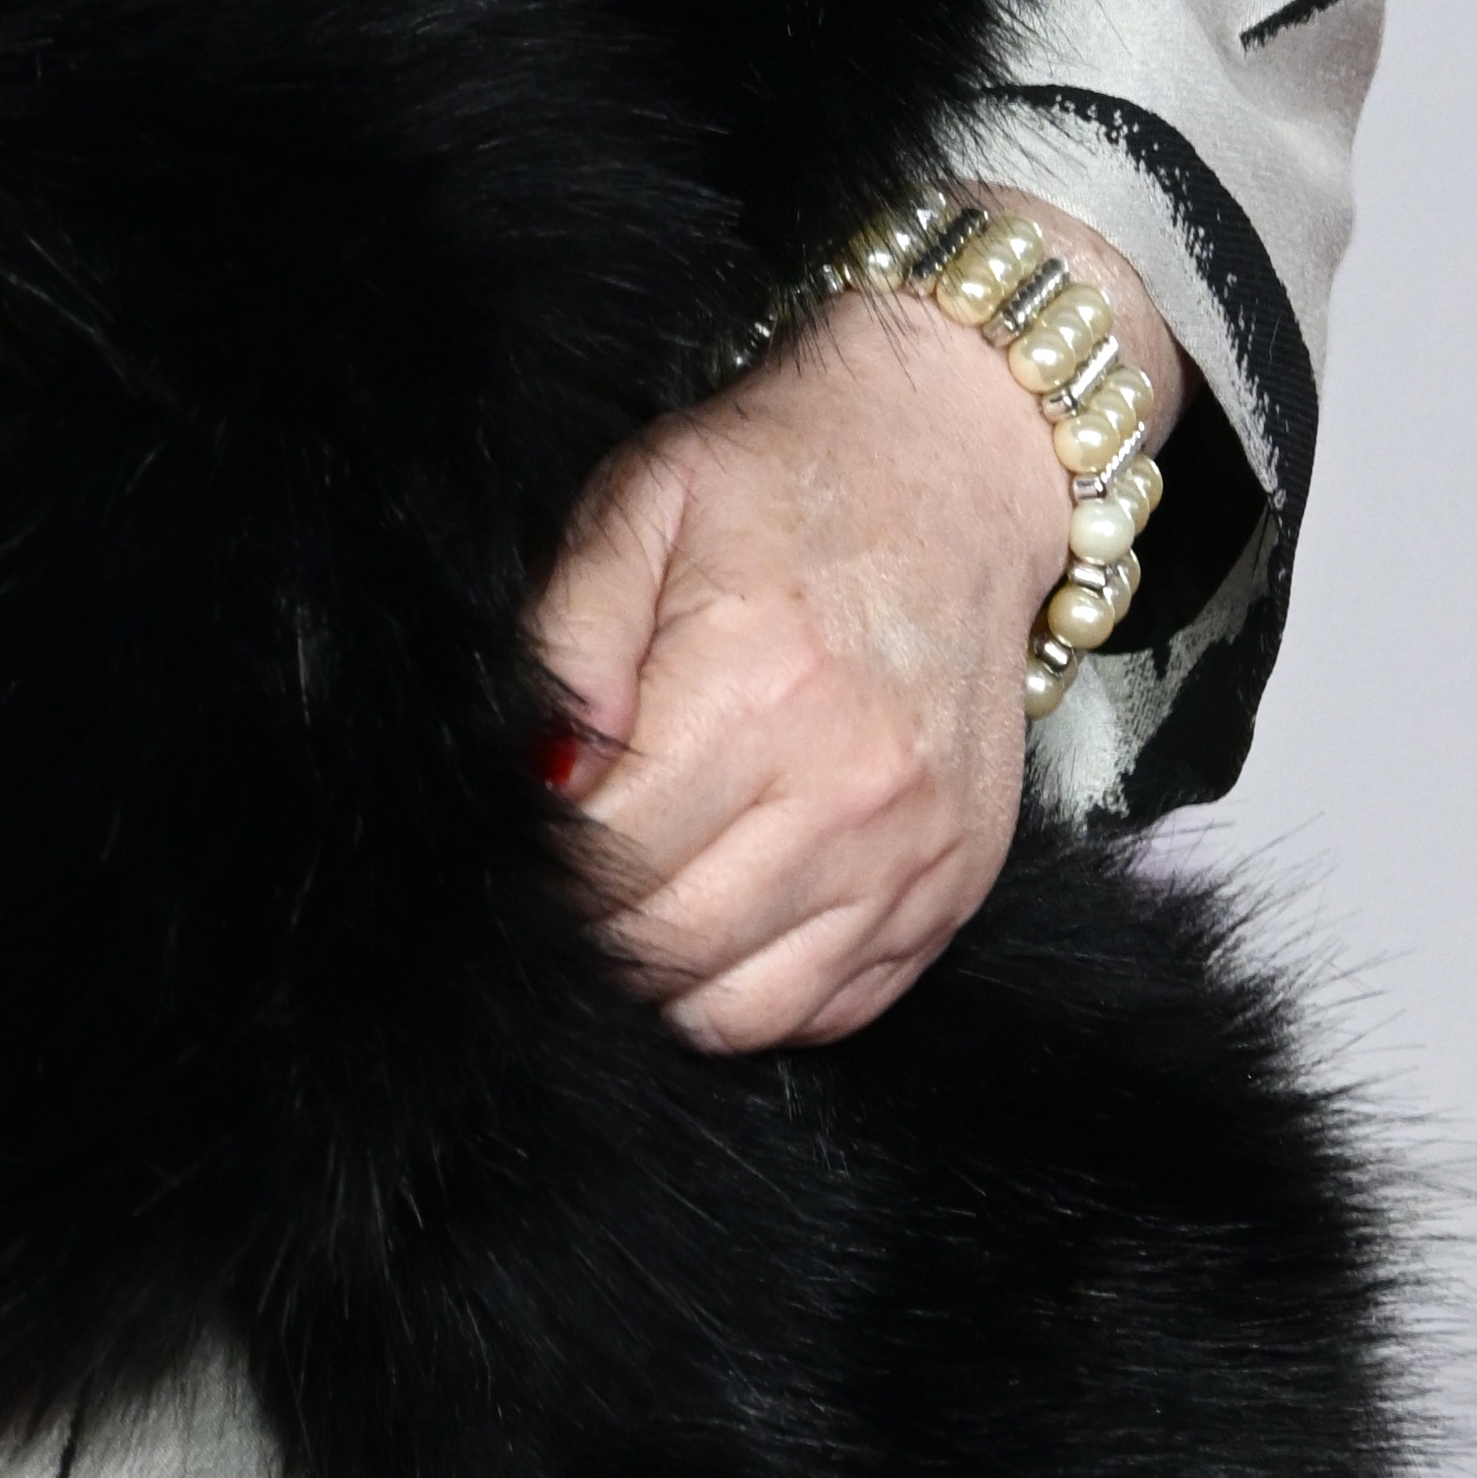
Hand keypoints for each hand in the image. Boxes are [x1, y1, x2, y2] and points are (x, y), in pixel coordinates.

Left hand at [526, 234, 1166, 1050]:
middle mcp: (847, 788)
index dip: (540, 865)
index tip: (522, 835)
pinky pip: (832, 1009)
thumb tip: (536, 769)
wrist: (953, 467)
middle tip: (566, 873)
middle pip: (666, 946)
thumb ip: (569, 635)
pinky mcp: (954, 887)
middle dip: (590, 928)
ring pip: (742, 1006)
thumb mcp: (640, 502)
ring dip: (665, 977)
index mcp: (754, 687)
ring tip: (639, 900)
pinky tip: (724, 917)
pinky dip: (758, 993)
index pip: (606, 857)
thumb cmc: (778, 481)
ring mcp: (912, 851)